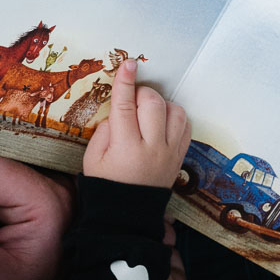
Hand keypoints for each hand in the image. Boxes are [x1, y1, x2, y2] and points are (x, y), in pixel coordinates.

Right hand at [82, 60, 191, 187]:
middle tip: (131, 101)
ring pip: (175, 111)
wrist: (127, 215)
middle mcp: (152, 147)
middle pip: (153, 103)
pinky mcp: (180, 156)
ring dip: (160, 104)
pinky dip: (175, 116)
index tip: (128, 64)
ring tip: (147, 113)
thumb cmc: (106, 185)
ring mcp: (170, 152)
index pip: (125, 105)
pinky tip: (161, 122)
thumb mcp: (93, 158)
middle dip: (141, 93)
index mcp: (125, 147)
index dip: (125, 82)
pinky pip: (186, 125)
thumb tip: (119, 111)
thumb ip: (105, 130)